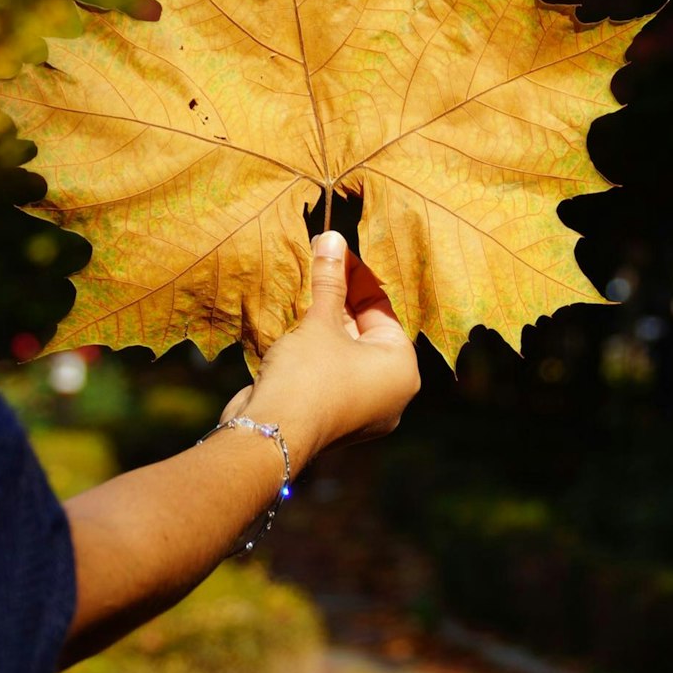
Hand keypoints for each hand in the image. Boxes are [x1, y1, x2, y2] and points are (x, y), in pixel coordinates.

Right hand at [221, 231, 419, 469]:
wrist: (271, 435)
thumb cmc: (309, 375)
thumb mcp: (320, 321)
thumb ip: (329, 280)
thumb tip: (332, 237)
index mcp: (402, 369)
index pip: (383, 310)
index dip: (357, 276)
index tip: (335, 251)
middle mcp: (389, 392)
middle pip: (364, 331)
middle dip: (338, 299)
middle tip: (317, 264)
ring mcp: (360, 408)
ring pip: (343, 352)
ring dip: (323, 323)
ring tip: (301, 289)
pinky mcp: (331, 415)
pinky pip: (327, 373)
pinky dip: (313, 349)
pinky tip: (291, 325)